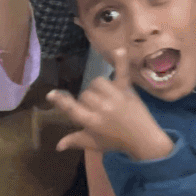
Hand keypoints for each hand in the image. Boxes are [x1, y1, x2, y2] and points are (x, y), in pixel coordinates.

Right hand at [49, 43, 173, 159]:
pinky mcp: (126, 90)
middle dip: (86, 100)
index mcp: (91, 122)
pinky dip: (121, 61)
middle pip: (85, 94)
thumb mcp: (94, 144)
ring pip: (97, 82)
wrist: (144, 141)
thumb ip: (75, 141)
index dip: (60, 101)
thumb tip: (57, 146)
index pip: (71, 109)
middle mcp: (102, 108)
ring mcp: (115, 97)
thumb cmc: (116, 142)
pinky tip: (119, 49)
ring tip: (103, 97)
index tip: (51, 94)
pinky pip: (122, 72)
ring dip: (97, 88)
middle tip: (96, 110)